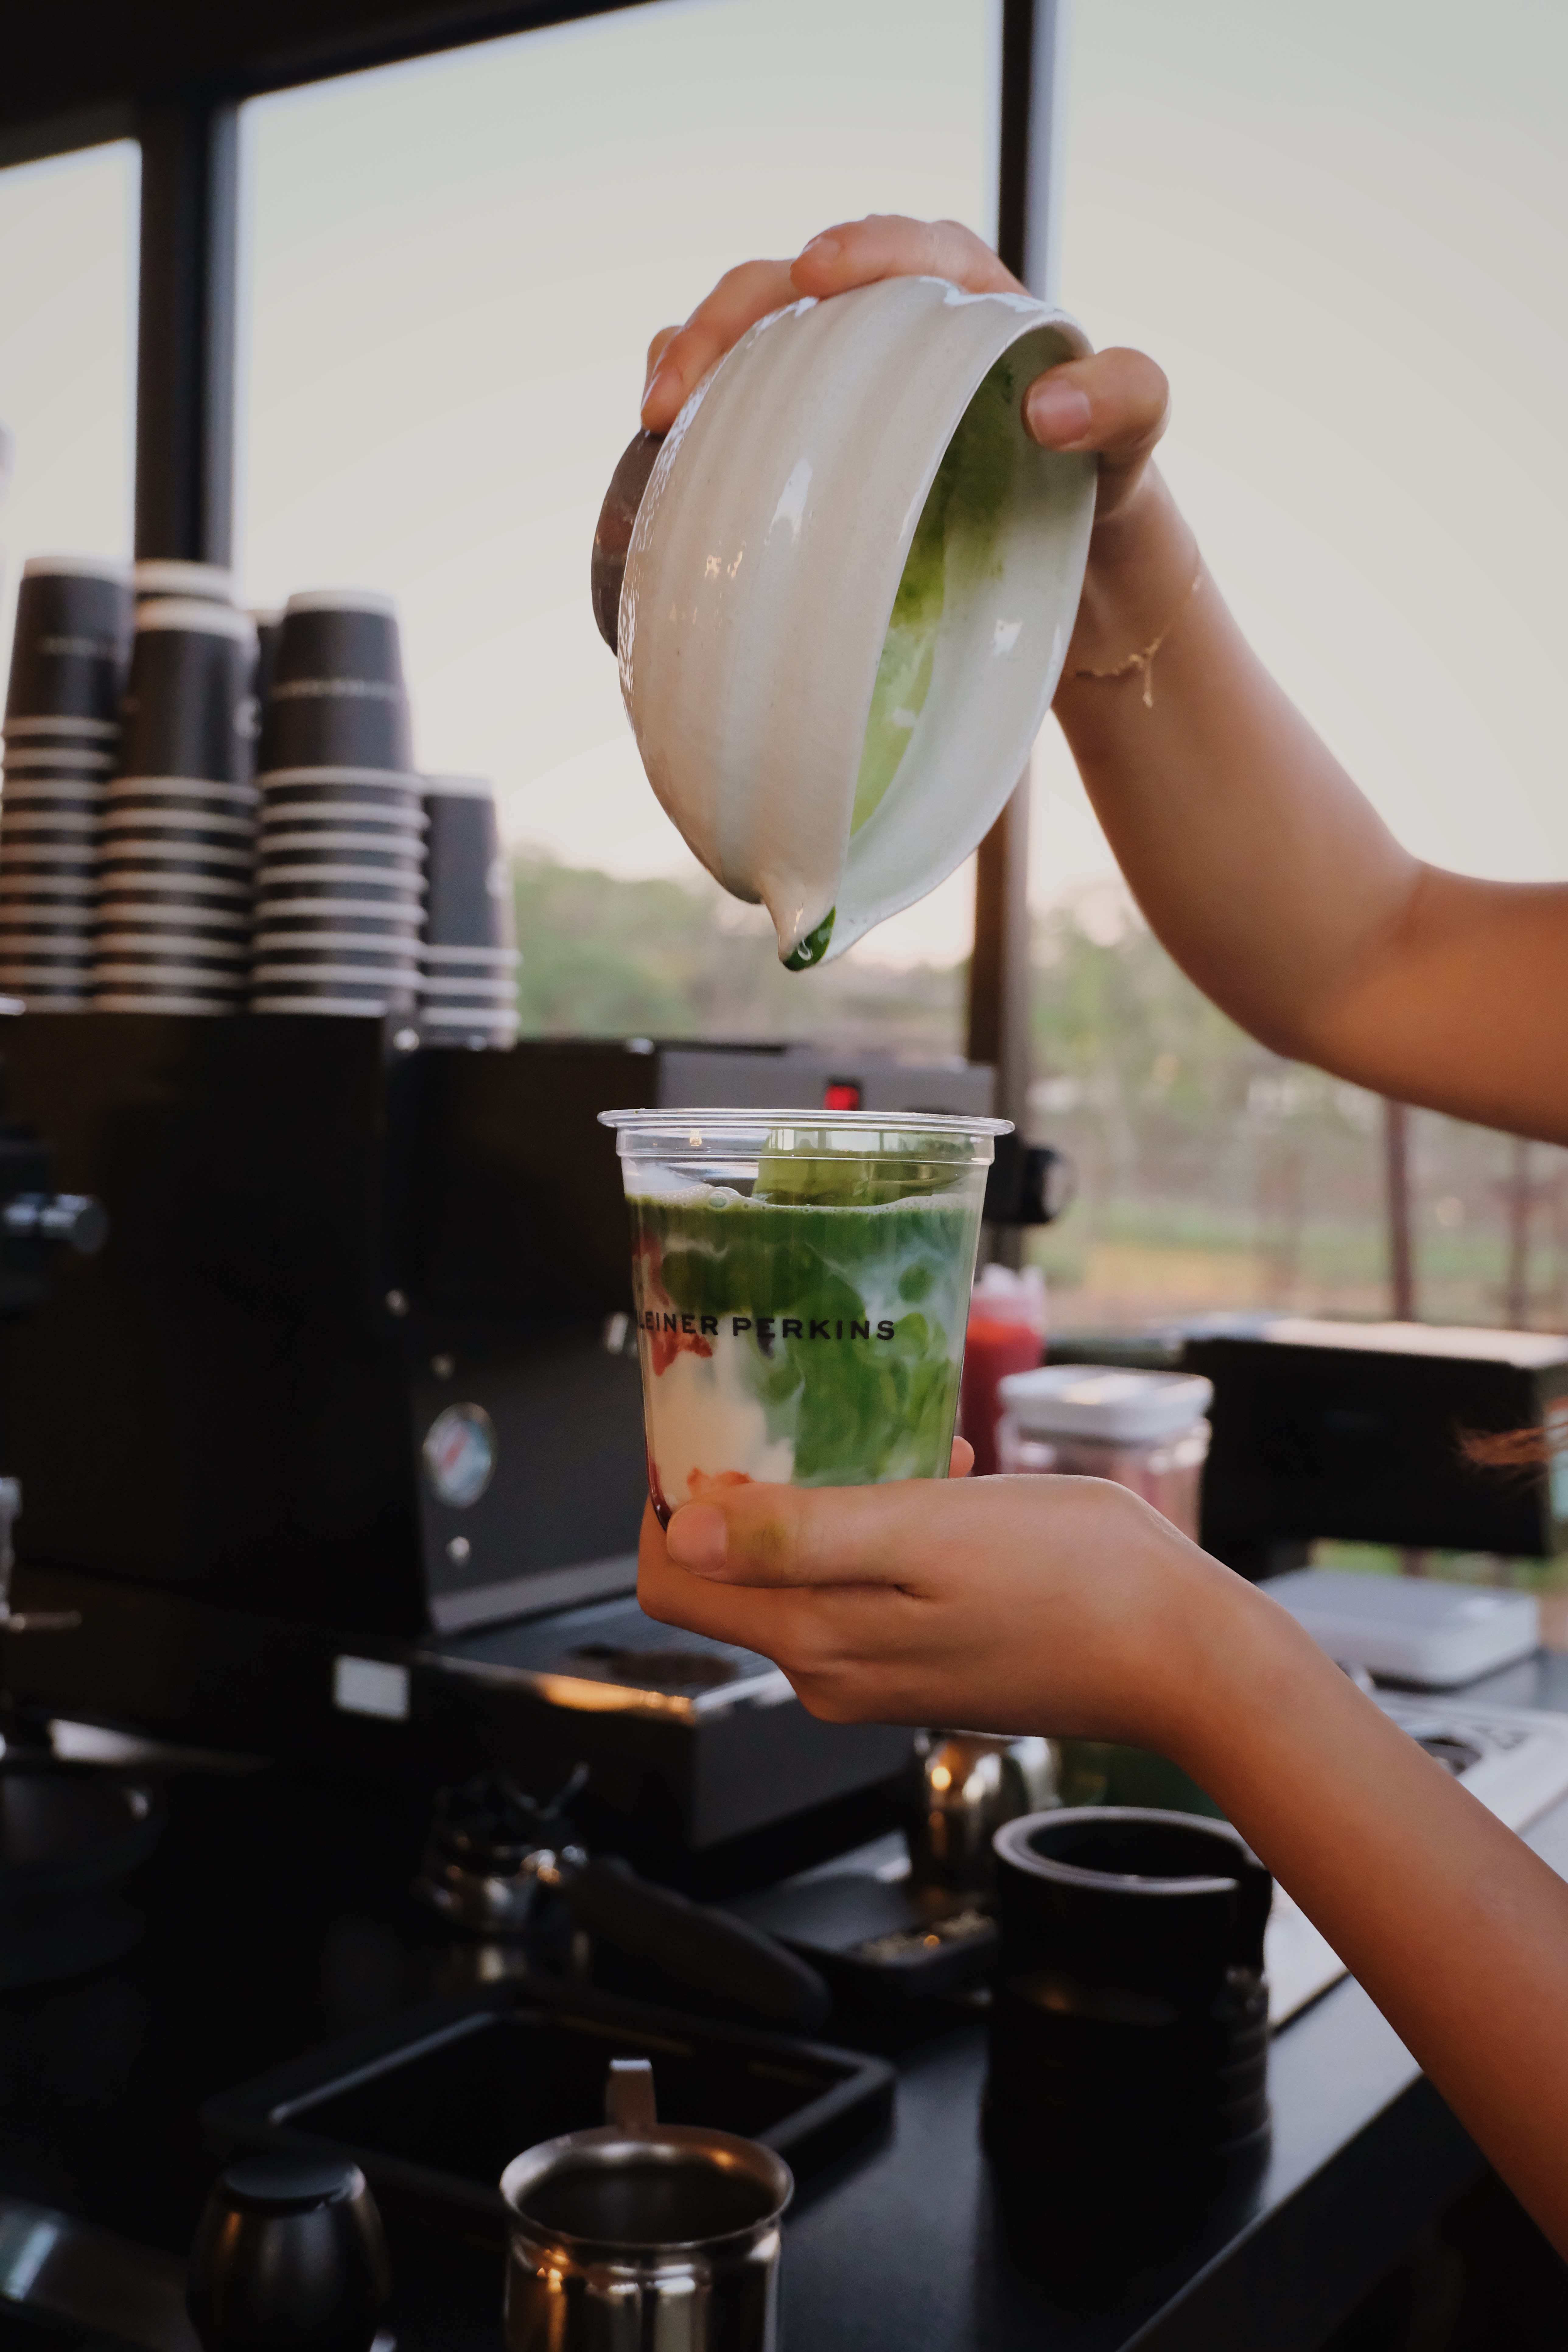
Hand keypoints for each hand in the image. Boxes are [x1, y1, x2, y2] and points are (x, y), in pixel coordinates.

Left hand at [637, 1465, 1249, 1748]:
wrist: (1184, 1655)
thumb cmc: (1073, 1581)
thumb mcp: (924, 1532)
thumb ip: (796, 1537)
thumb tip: (683, 1534)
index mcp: (816, 1642)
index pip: (673, 1582)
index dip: (670, 1502)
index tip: (708, 1432)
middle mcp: (832, 1673)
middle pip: (731, 1573)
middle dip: (756, 1487)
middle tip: (813, 1416)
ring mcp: (880, 1673)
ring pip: (803, 1568)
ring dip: (833, 1496)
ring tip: (904, 1447)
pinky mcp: (926, 1661)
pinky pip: (864, 1582)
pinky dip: (884, 1525)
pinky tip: (943, 1482)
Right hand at [638, 214, 1169, 541]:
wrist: (1073, 559)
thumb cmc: (1101, 481)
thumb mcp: (1138, 436)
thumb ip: (1125, 399)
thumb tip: (1048, 407)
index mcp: (966, 295)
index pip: (905, 247)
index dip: (853, 251)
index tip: (813, 277)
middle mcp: (889, 324)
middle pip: (790, 285)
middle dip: (730, 317)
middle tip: (684, 377)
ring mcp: (838, 382)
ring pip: (748, 340)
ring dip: (691, 361)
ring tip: (657, 411)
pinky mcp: (808, 439)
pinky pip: (736, 406)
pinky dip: (694, 417)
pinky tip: (664, 448)